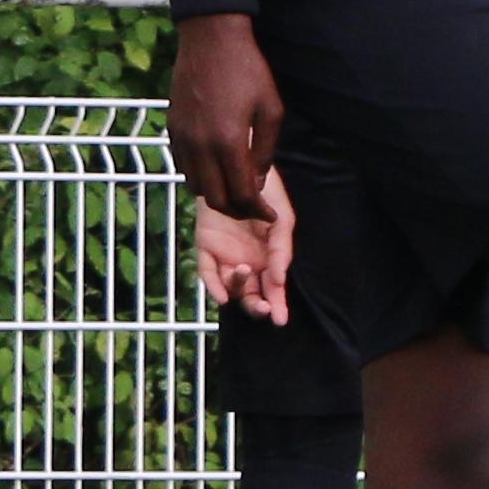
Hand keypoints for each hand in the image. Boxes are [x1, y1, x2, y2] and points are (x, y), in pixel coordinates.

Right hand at [167, 14, 279, 218]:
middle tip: (252, 208)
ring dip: (216, 195)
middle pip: (215, 198)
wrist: (210, 40)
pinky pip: (183, 167)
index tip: (269, 214)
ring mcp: (182, 139)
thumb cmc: (247, 70)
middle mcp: (201, 146)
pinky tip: (215, 168)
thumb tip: (258, 179)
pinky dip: (199, 176)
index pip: (242, 193)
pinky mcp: (172, 130)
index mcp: (229, 142)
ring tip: (234, 189)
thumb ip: (264, 149)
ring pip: (195, 186)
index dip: (257, 210)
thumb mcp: (271, 109)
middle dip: (236, 210)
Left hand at [193, 179, 295, 322]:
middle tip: (264, 308)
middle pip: (250, 295)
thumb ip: (281, 252)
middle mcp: (248, 260)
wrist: (242, 168)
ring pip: (229, 285)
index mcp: (269, 258)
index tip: (280, 320)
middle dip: (257, 306)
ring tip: (244, 269)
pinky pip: (207, 271)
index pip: (272, 289)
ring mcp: (225, 255)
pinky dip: (213, 284)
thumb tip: (278, 281)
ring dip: (237, 287)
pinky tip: (222, 294)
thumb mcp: (282, 222)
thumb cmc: (268, 194)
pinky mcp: (205, 245)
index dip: (277, 306)